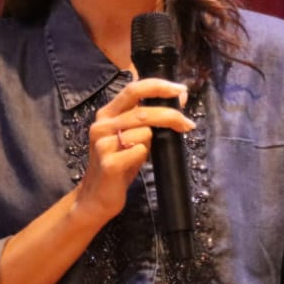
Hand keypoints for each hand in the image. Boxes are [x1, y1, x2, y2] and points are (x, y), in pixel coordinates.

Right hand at [73, 78, 191, 225]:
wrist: (96, 196)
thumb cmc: (119, 164)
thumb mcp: (131, 136)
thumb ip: (147, 119)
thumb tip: (179, 101)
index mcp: (107, 114)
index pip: (134, 89)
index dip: (159, 86)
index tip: (180, 90)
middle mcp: (102, 125)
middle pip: (142, 111)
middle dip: (170, 115)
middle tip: (187, 124)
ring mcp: (103, 144)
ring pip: (144, 132)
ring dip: (151, 143)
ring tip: (140, 154)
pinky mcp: (109, 163)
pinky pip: (140, 151)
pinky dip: (143, 156)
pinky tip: (133, 164)